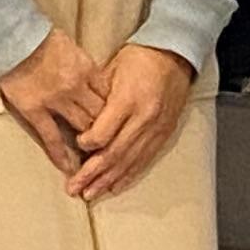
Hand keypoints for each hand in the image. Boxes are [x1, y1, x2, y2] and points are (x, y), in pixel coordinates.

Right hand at [0, 21, 106, 174]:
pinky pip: (52, 138)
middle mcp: (76, 87)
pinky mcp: (35, 111)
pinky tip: (69, 169)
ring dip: (90, 143)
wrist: (13, 38)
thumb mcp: (74, 50)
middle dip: (108, 130)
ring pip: (83, 128)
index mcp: (87, 69)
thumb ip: (88, 71)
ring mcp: (55, 101)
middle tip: (112, 146)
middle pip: (101, 115)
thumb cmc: (43, 41)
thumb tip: (100, 88)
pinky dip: (61, 156)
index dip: (116, 113)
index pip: (110, 97)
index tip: (121, 125)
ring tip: (94, 157)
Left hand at [65, 43, 196, 198]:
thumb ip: (97, 96)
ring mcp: (156, 128)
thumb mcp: (112, 68)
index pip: (104, 132)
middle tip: (74, 188)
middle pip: (114, 153)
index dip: (88, 144)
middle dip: (92, 173)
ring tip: (90, 194)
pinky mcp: (164, 133)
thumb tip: (80, 120)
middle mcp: (144, 118)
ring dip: (108, 180)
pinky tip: (115, 186)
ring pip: (129, 161)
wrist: (175, 55)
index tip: (76, 146)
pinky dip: (129, 175)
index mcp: (128, 99)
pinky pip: (145, 159)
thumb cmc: (139, 58)